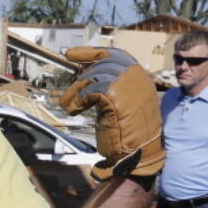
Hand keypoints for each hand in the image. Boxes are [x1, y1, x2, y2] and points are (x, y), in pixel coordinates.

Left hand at [59, 46, 163, 180]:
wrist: (139, 154)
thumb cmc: (129, 132)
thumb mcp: (123, 103)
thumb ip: (112, 86)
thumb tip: (86, 71)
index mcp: (140, 78)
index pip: (116, 55)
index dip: (91, 52)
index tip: (71, 54)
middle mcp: (137, 78)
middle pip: (103, 62)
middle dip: (82, 74)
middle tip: (70, 90)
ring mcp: (128, 86)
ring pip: (95, 76)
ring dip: (76, 90)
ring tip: (67, 104)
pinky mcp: (116, 97)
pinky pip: (90, 90)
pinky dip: (78, 100)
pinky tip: (74, 110)